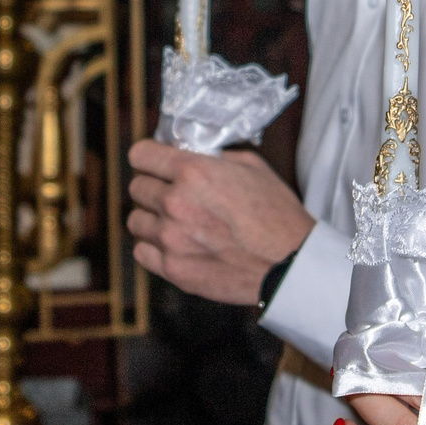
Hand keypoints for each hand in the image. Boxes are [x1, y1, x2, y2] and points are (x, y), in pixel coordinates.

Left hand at [127, 141, 314, 306]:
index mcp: (193, 172)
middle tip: (172, 194)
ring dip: (152, 218)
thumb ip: (215, 158)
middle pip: (136, 187)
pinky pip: (141, 251)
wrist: (290, 263)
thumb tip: (192, 155)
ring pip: (135, 220)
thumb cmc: (277, 214)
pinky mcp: (173, 269)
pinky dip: (154, 247)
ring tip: (175, 222)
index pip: (140, 155)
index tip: (154, 163)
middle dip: (153, 187)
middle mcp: (176, 202)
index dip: (148, 157)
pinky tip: (174, 244)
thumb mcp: (252, 167)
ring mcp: (171, 238)